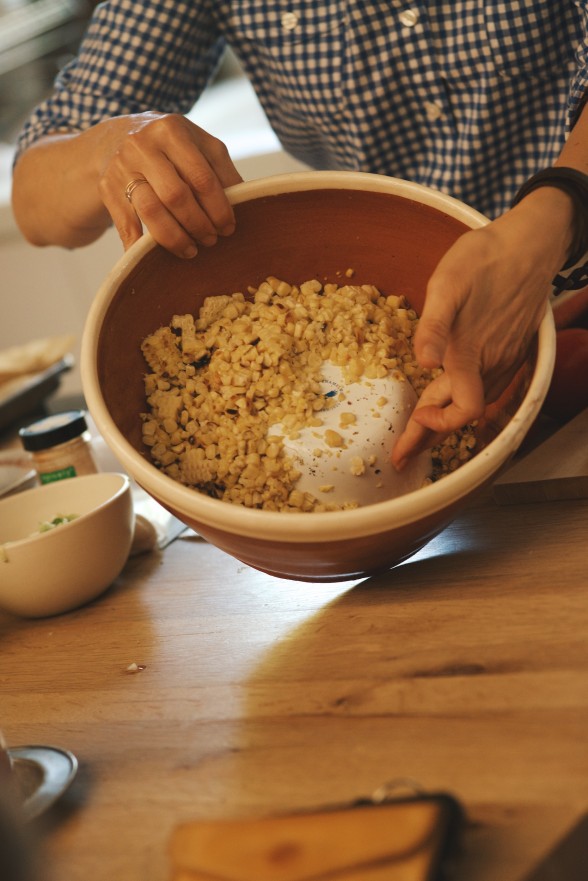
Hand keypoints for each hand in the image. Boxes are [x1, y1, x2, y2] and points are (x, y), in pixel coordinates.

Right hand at [97, 112, 242, 255]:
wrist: (116, 138)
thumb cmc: (169, 147)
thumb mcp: (197, 145)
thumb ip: (220, 169)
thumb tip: (246, 201)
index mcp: (172, 130)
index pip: (202, 177)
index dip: (218, 208)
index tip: (229, 228)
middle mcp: (143, 145)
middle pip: (176, 196)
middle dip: (199, 225)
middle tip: (211, 241)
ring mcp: (121, 166)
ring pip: (151, 211)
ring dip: (175, 238)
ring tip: (191, 251)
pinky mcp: (107, 188)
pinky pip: (126, 224)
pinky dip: (139, 246)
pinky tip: (152, 258)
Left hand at [391, 189, 573, 467]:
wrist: (529, 243)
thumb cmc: (484, 258)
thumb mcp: (449, 283)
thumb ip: (434, 325)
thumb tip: (424, 362)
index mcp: (473, 352)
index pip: (463, 409)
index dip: (438, 425)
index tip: (413, 422)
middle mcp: (492, 363)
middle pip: (462, 413)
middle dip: (430, 437)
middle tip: (402, 457)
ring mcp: (503, 359)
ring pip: (473, 402)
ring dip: (444, 421)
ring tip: (417, 435)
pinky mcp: (508, 351)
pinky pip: (484, 387)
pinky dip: (461, 403)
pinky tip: (446, 400)